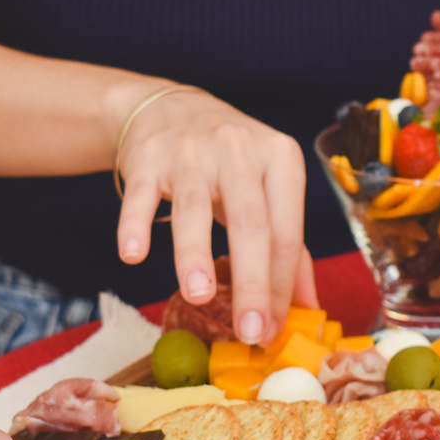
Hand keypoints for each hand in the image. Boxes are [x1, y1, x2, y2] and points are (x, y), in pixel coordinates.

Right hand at [114, 89, 318, 343]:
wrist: (169, 108)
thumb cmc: (227, 161)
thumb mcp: (267, 189)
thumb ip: (289, 247)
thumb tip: (306, 307)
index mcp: (280, 159)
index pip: (287, 232)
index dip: (280, 287)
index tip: (271, 331)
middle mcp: (239, 151)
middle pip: (250, 223)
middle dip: (252, 281)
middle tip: (249, 331)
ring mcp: (191, 153)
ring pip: (194, 207)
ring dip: (194, 253)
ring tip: (199, 295)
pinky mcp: (148, 158)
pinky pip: (141, 196)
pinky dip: (134, 225)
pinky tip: (133, 255)